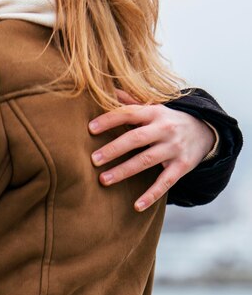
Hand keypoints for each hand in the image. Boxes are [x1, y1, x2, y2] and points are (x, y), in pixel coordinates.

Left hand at [89, 90, 215, 211]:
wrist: (205, 130)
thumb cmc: (167, 119)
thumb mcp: (153, 107)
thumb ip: (130, 101)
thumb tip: (106, 89)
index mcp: (153, 112)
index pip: (128, 114)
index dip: (109, 120)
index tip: (90, 129)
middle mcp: (164, 129)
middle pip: (136, 139)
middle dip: (114, 149)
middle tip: (93, 159)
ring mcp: (174, 148)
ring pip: (146, 161)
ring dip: (124, 171)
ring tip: (103, 180)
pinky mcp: (183, 166)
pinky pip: (165, 183)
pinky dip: (151, 195)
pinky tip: (137, 205)